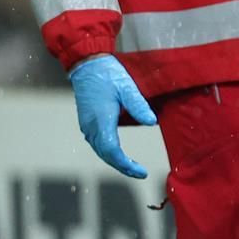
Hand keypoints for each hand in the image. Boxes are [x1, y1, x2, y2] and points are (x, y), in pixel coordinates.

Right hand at [69, 54, 156, 178]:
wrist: (86, 65)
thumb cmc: (107, 74)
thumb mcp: (127, 87)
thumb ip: (139, 105)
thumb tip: (152, 122)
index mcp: (101, 120)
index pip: (112, 150)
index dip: (126, 164)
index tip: (140, 171)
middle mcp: (91, 126)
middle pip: (106, 155)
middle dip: (122, 167)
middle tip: (140, 173)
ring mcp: (87, 125)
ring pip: (100, 151)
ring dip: (115, 161)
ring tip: (132, 168)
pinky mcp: (86, 122)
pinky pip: (97, 144)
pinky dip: (108, 153)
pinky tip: (119, 154)